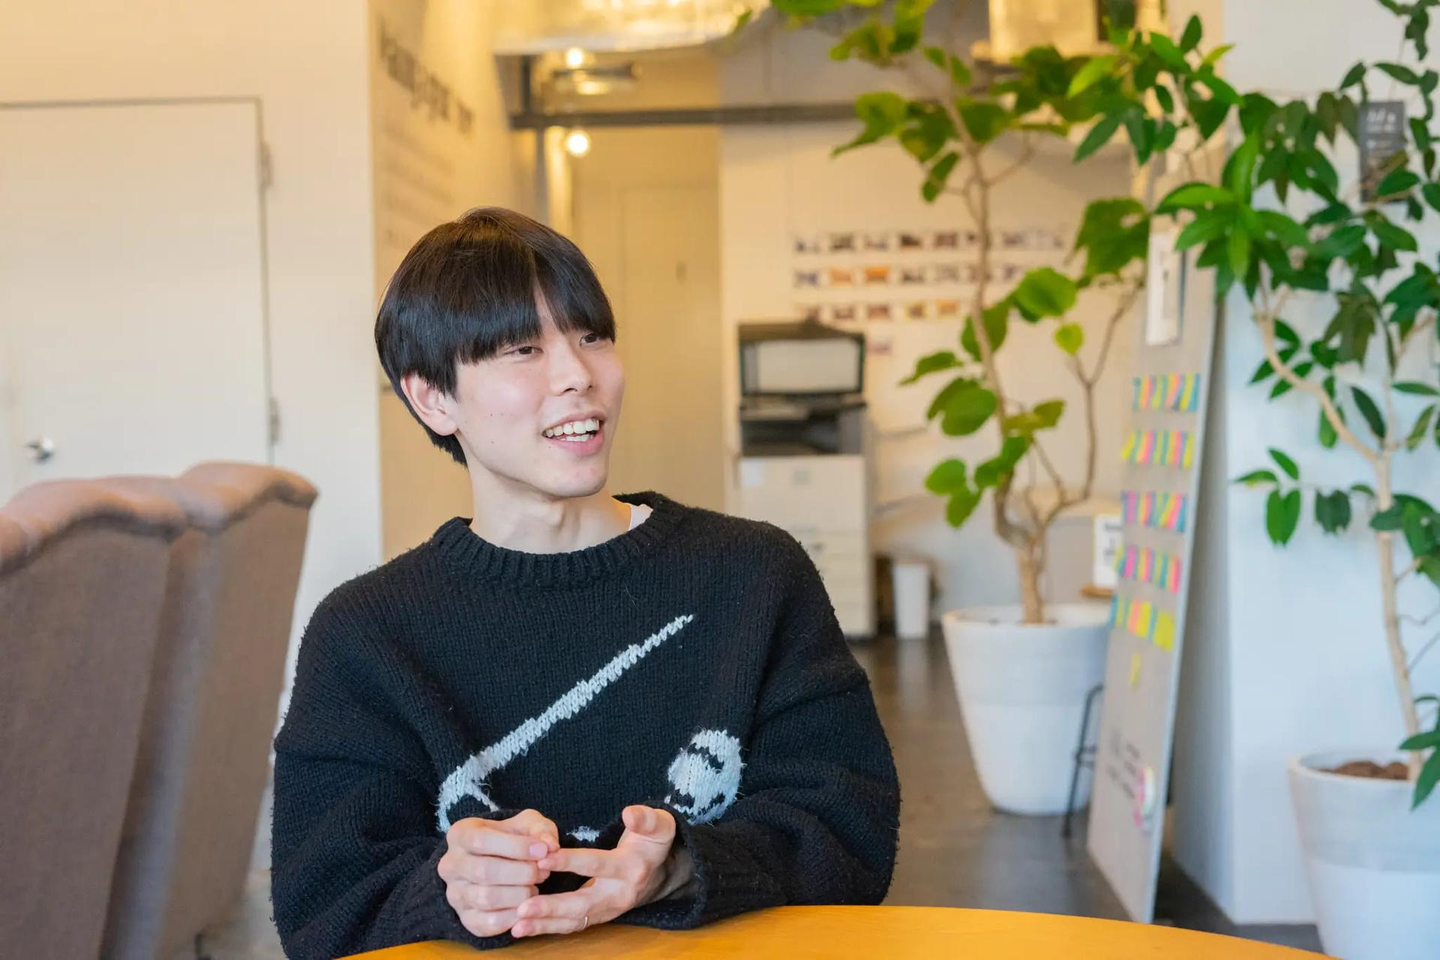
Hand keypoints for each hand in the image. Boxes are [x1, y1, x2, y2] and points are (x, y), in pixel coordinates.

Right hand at [439, 809, 559, 939]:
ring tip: (534, 887)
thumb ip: (540, 830)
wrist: (499, 864)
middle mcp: (450, 865)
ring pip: (486, 899)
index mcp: (461, 834)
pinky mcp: (465, 919)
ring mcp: (455, 894)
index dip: (515, 847)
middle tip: (543, 872)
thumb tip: (550, 846)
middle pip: (484, 871)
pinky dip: (514, 916)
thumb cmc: (513, 840)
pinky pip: (489, 923)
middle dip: (521, 873)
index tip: (543, 851)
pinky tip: (527, 906)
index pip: (481, 840)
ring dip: (519, 895)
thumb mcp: (527, 825)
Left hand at [511, 804, 688, 937]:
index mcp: (630, 869)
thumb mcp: (660, 825)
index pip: (596, 865)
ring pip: (574, 921)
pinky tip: (522, 927)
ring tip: (517, 924)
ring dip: (545, 924)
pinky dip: (547, 928)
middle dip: (552, 907)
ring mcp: (608, 911)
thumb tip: (629, 813)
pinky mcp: (597, 918)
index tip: (542, 858)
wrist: (660, 874)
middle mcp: (619, 895)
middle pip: (582, 904)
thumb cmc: (653, 843)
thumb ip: (646, 818)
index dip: (570, 862)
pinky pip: (571, 925)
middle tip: (523, 907)